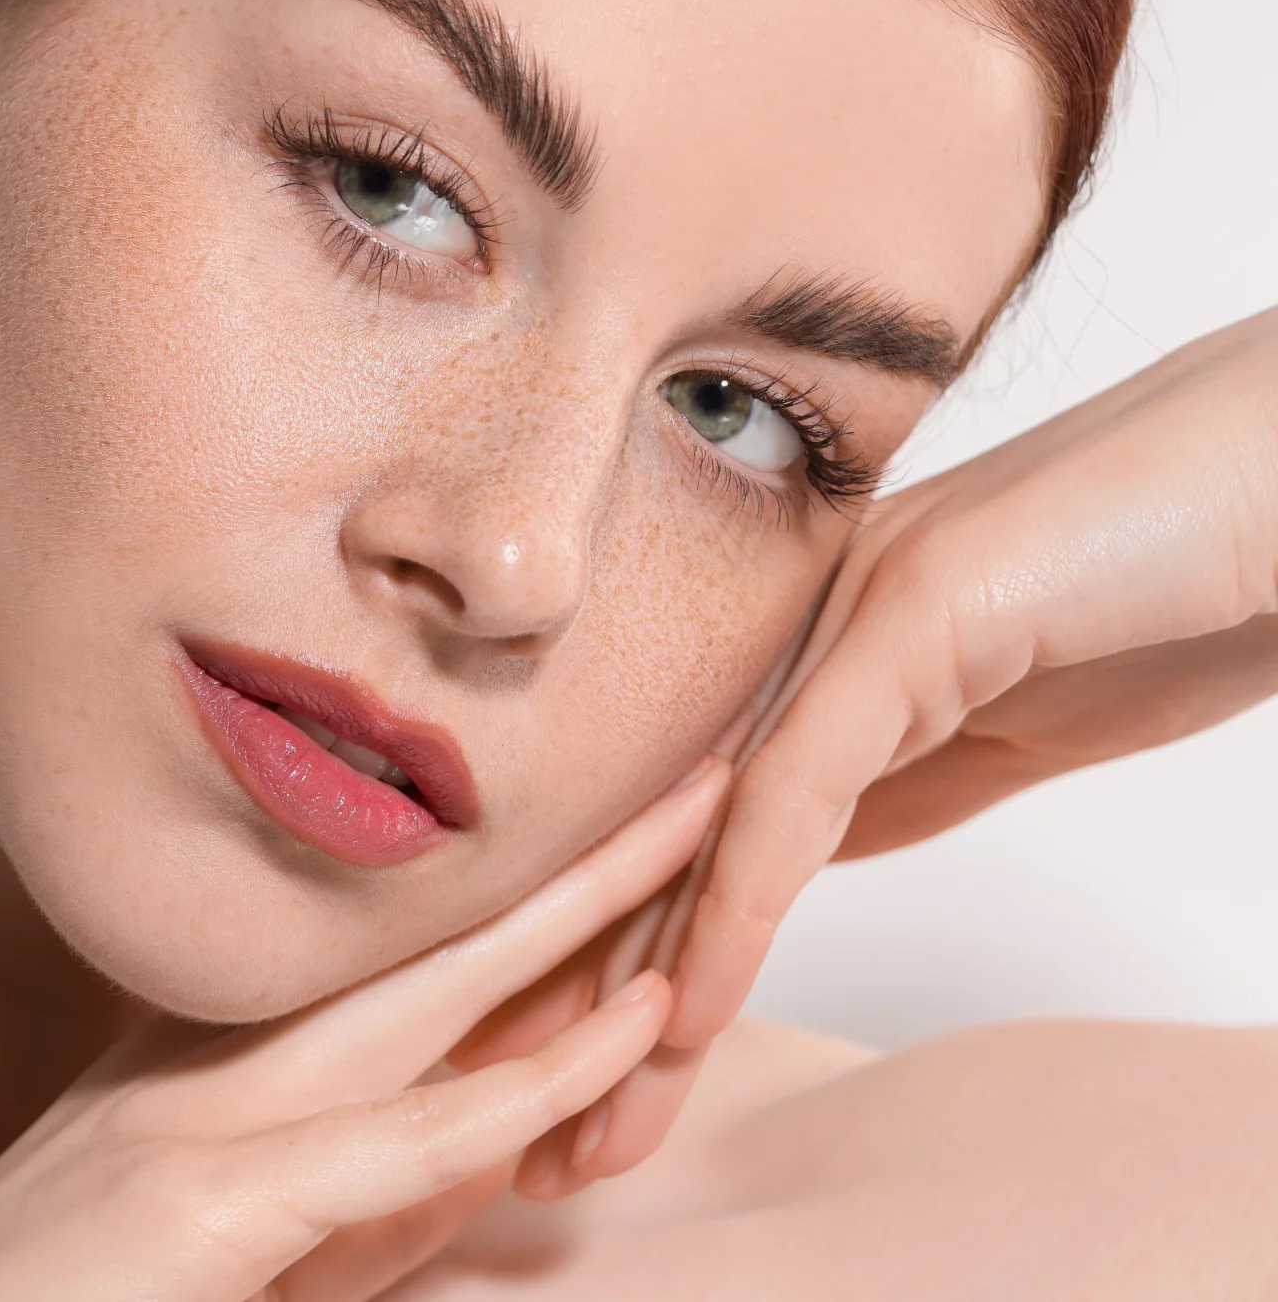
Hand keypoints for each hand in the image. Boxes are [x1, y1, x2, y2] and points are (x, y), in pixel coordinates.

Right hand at [0, 760, 729, 1301]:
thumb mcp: (217, 1249)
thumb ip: (345, 1199)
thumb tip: (488, 1150)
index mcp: (208, 1068)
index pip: (398, 962)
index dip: (518, 890)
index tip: (620, 829)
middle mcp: (208, 1066)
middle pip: (438, 937)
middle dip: (581, 853)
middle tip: (706, 760)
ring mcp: (199, 1123)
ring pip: (438, 997)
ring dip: (586, 912)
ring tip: (710, 827)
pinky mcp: (200, 1207)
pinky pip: (399, 1139)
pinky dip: (524, 1085)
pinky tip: (625, 1030)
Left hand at [547, 305, 1277, 1190]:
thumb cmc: (1177, 575)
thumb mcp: (1014, 712)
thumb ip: (900, 764)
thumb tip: (807, 840)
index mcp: (810, 644)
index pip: (690, 828)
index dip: (624, 958)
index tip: (573, 1075)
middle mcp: (796, 624)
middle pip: (664, 840)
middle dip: (598, 1001)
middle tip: (539, 1140)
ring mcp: (844, 611)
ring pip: (708, 832)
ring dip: (646, 997)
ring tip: (597, 1126)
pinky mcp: (914, 613)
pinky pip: (801, 792)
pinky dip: (738, 910)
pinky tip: (689, 1013)